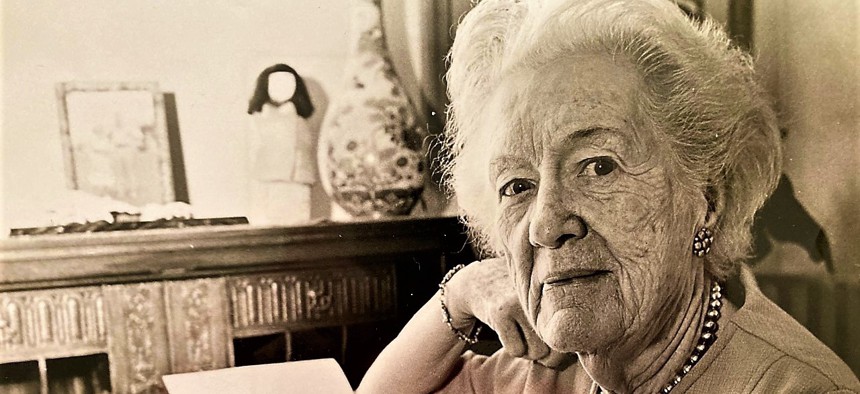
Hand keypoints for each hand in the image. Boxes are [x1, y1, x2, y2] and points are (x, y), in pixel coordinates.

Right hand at [446, 258, 573, 368]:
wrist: (479, 281)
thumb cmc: (519, 298)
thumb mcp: (542, 301)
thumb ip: (560, 321)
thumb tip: (567, 356)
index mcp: (557, 293)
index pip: (571, 335)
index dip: (563, 346)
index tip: (551, 340)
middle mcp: (541, 296)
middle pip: (556, 349)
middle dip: (544, 353)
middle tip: (534, 339)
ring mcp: (520, 304)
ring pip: (536, 353)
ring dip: (528, 351)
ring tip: (521, 333)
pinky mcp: (501, 314)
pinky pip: (516, 350)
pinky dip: (513, 348)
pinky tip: (507, 331)